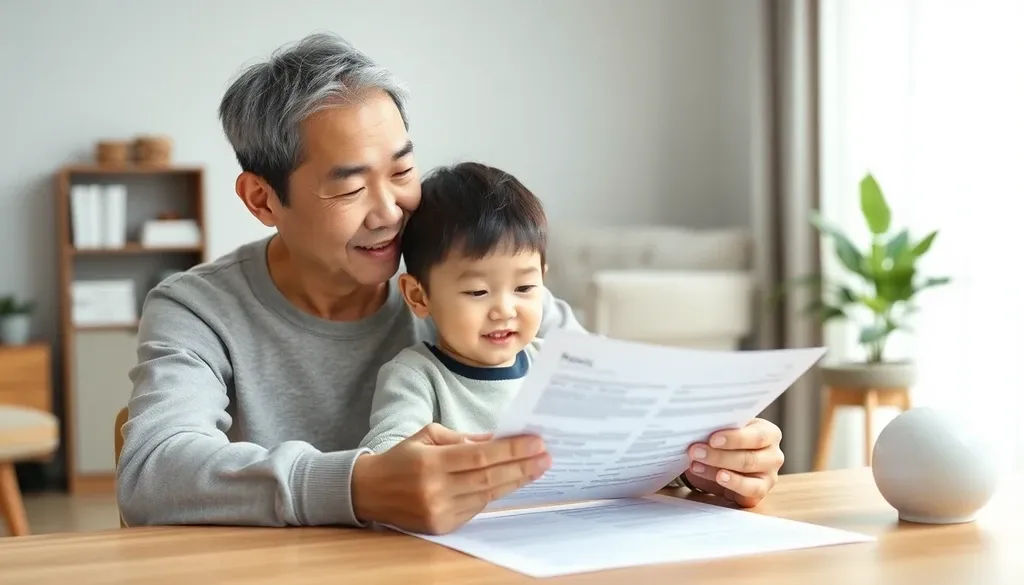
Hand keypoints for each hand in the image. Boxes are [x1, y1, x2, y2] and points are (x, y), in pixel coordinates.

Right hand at [351, 423, 550, 533]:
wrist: (368, 492)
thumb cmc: (400, 458)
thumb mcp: (427, 436)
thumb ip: (462, 438)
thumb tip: (495, 439)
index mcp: (431, 462)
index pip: (480, 456)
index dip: (511, 450)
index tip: (536, 442)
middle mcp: (435, 489)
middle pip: (489, 477)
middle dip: (522, 466)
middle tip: (546, 456)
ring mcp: (439, 511)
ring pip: (486, 495)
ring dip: (515, 481)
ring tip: (537, 468)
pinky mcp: (441, 526)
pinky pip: (476, 508)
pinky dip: (494, 493)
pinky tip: (511, 482)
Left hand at [682, 418, 783, 507]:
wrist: (727, 458)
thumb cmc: (729, 439)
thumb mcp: (727, 429)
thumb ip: (719, 429)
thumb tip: (698, 429)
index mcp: (769, 434)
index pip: (757, 436)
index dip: (734, 439)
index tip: (712, 439)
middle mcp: (773, 456)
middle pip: (749, 459)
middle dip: (719, 456)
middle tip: (695, 451)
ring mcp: (769, 478)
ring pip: (748, 479)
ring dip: (717, 472)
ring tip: (697, 466)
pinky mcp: (759, 494)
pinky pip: (746, 494)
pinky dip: (729, 486)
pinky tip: (715, 478)